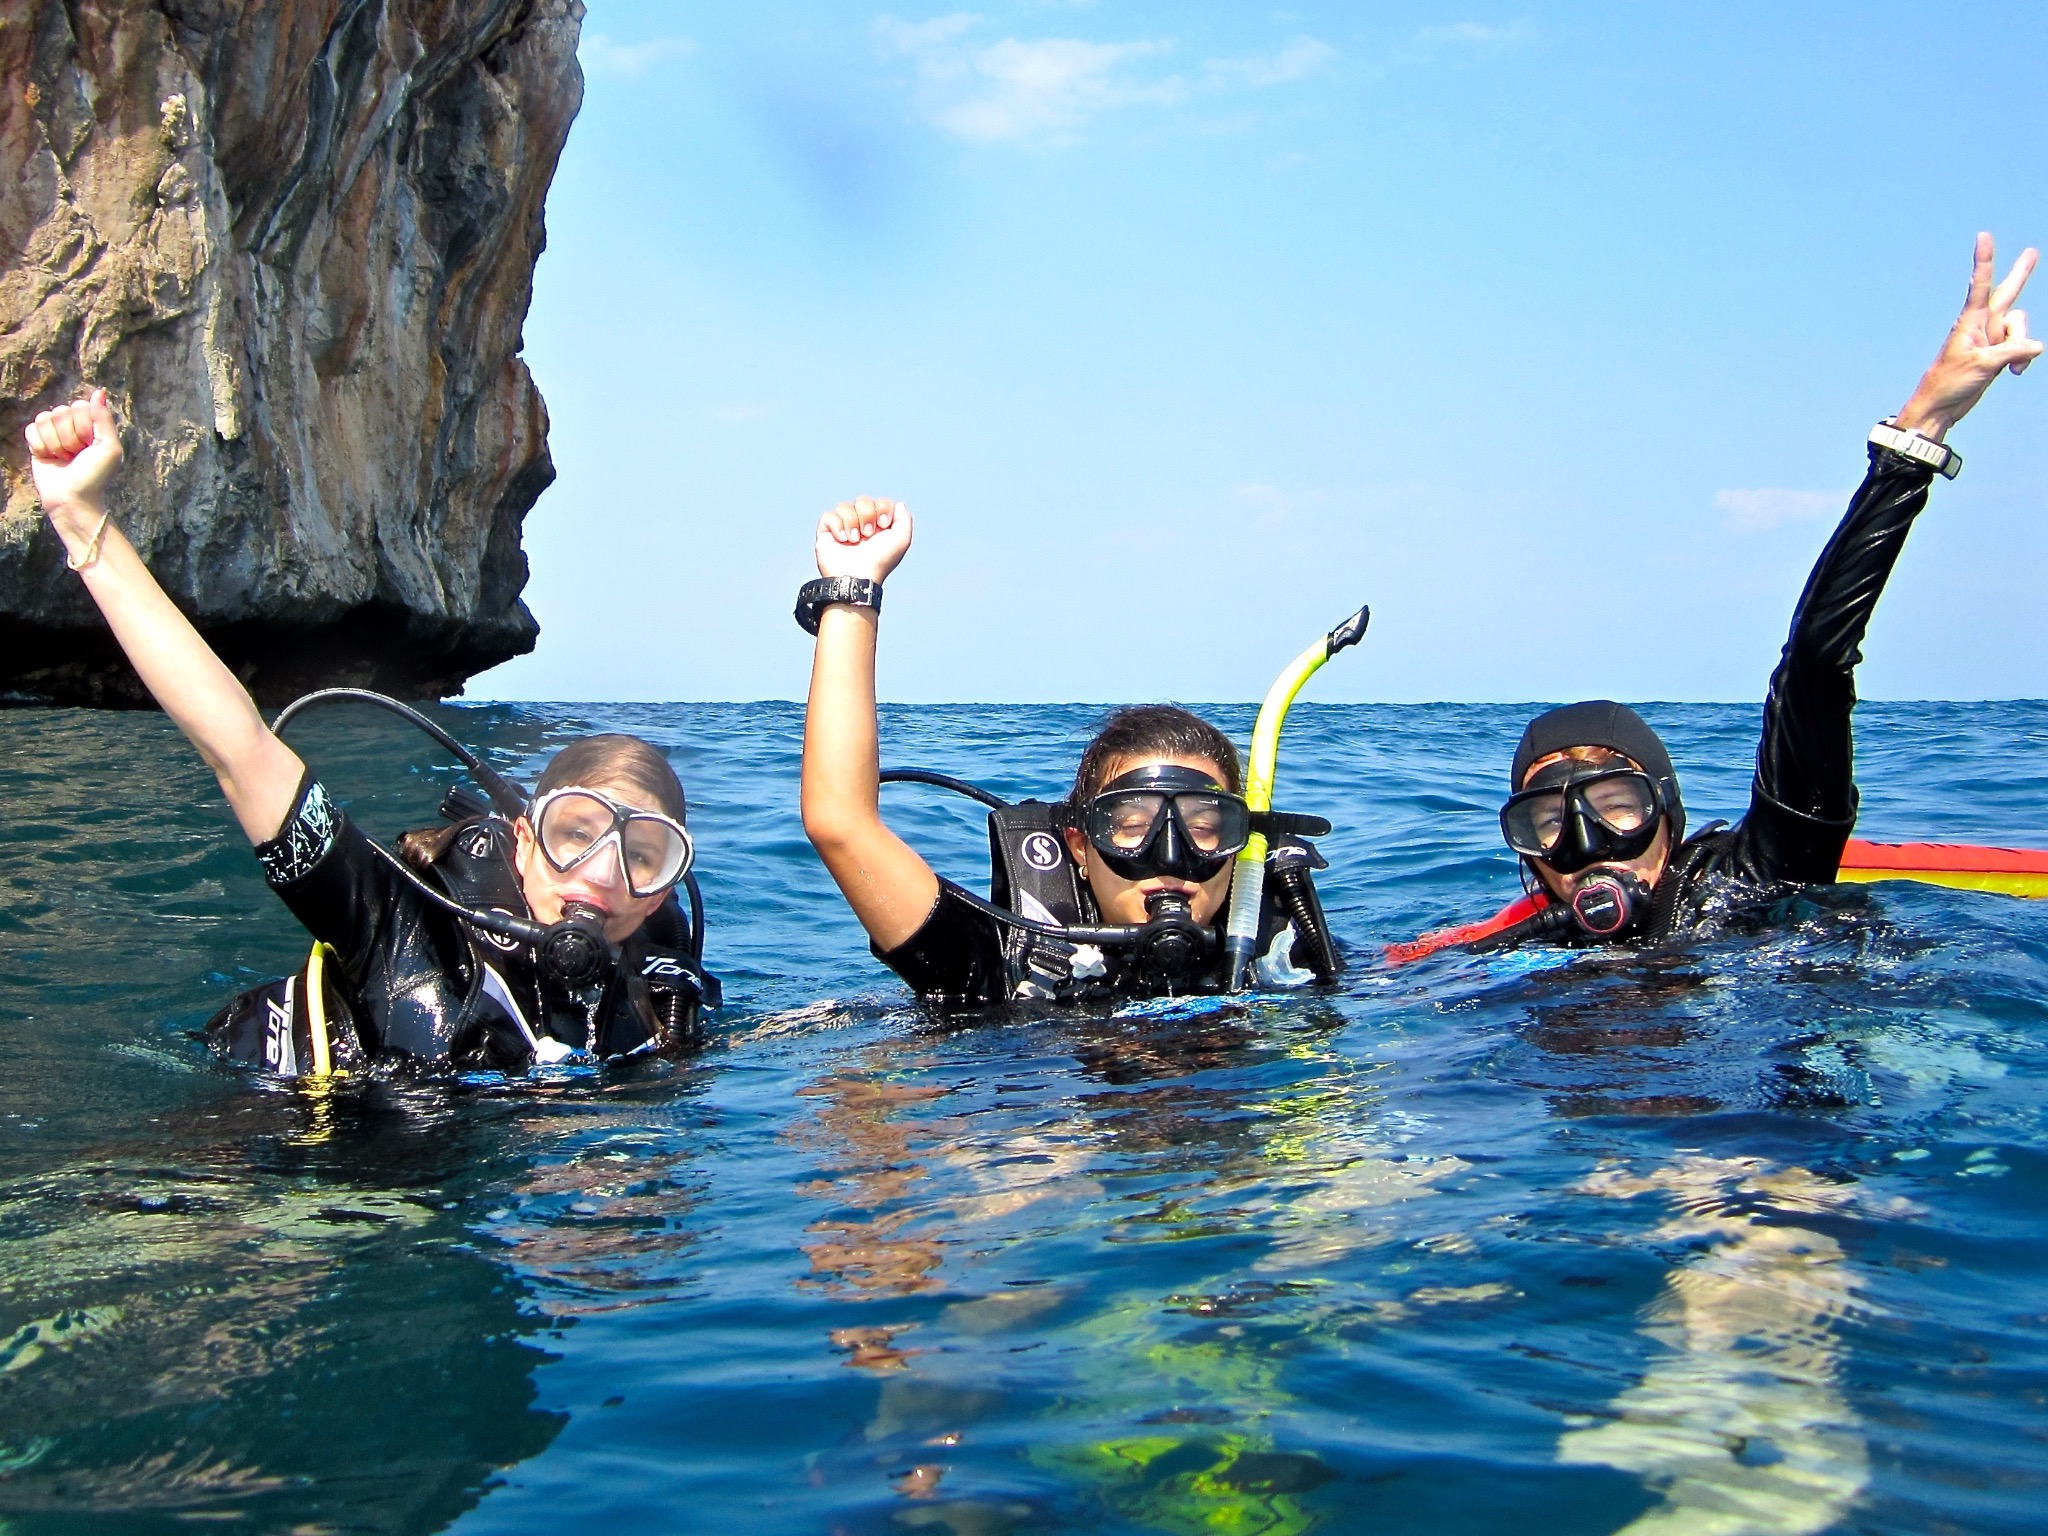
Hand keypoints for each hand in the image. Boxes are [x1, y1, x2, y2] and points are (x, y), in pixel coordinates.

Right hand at [25, 389, 123, 538]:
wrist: (73, 498)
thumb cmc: (95, 475)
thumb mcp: (109, 447)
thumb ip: (103, 418)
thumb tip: (99, 392)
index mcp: (92, 426)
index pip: (79, 406)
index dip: (83, 425)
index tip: (90, 445)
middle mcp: (72, 428)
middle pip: (61, 411)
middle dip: (69, 436)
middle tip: (76, 455)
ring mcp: (54, 434)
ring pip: (45, 418)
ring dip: (55, 442)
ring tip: (64, 458)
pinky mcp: (37, 444)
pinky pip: (31, 429)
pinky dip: (40, 445)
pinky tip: (48, 457)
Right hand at [815, 496, 911, 582]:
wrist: (857, 575)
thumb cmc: (879, 561)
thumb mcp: (901, 540)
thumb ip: (904, 518)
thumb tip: (898, 504)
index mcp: (879, 526)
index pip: (880, 502)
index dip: (882, 508)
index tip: (883, 524)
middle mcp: (861, 525)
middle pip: (863, 500)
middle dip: (866, 515)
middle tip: (867, 534)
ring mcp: (843, 528)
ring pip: (845, 506)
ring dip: (852, 522)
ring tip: (854, 540)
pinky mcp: (826, 532)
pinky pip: (829, 515)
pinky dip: (837, 526)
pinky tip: (842, 540)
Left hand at [1895, 233, 2040, 440]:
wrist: (1940, 407)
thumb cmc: (1949, 383)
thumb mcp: (1982, 365)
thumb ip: (2012, 352)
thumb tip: (2038, 345)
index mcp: (1970, 320)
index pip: (1980, 284)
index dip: (1984, 260)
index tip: (1983, 236)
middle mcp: (1982, 324)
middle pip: (2007, 293)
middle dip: (2021, 274)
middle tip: (2032, 251)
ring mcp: (1991, 338)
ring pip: (2020, 327)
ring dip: (2021, 345)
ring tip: (2010, 367)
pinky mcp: (1998, 353)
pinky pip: (2022, 347)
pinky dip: (2023, 358)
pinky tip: (2014, 373)